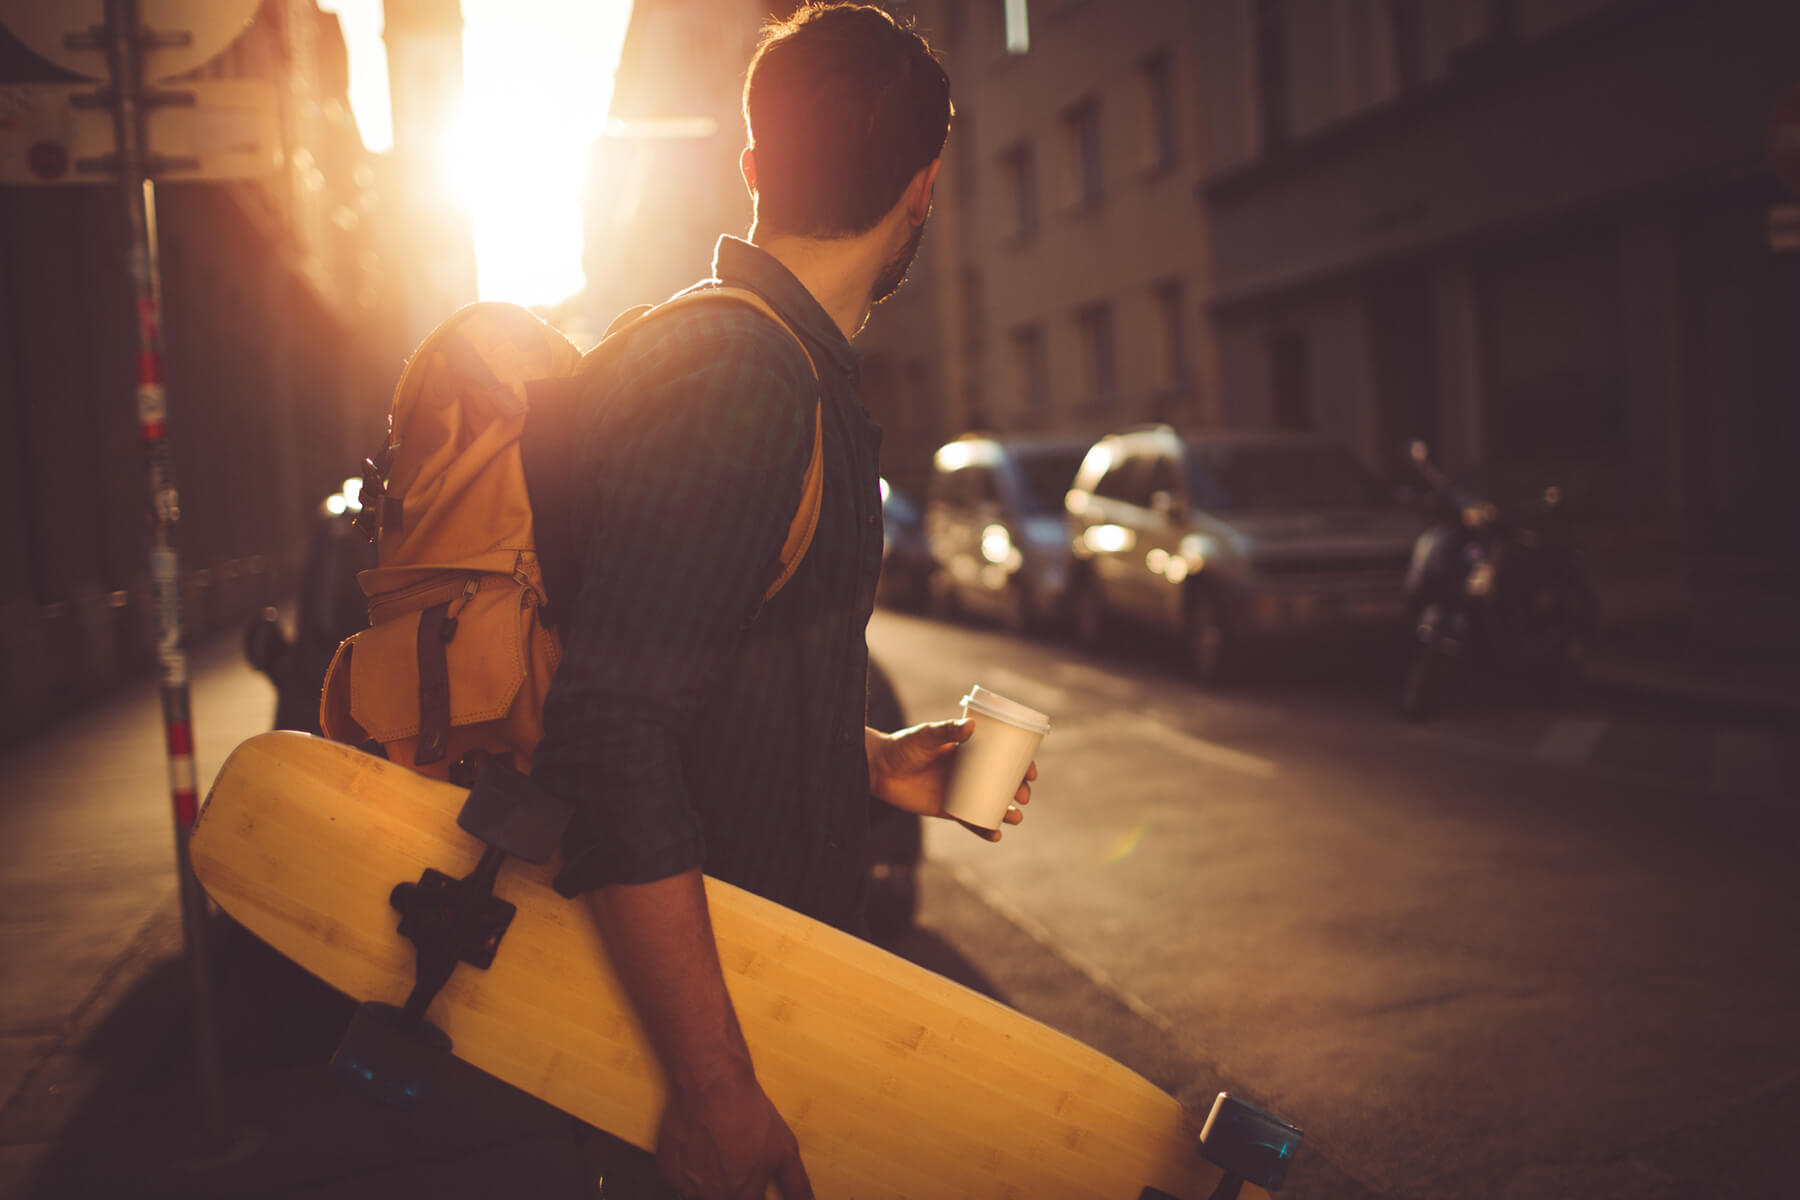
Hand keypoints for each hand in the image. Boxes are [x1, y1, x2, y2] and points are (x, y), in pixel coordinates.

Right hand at [656, 1061, 812, 1199]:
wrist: (712, 1087)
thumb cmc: (751, 1117)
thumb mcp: (785, 1150)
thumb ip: (797, 1186)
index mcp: (743, 1198)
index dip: (750, 1195)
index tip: (748, 1185)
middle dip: (729, 1189)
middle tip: (731, 1168)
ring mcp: (686, 1190)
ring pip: (698, 1198)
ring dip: (707, 1186)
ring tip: (715, 1159)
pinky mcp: (666, 1174)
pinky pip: (677, 1186)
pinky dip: (686, 1176)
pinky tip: (696, 1154)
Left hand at [867, 720, 1035, 841]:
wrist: (879, 769)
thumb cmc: (903, 746)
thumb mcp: (926, 736)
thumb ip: (946, 731)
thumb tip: (971, 727)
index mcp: (970, 751)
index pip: (1003, 757)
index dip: (1021, 764)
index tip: (1031, 772)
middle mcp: (970, 772)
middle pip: (1003, 783)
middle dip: (1019, 791)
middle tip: (1023, 796)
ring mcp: (961, 791)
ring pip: (992, 804)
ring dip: (1008, 813)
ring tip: (1015, 817)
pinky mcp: (949, 810)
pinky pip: (972, 821)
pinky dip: (985, 829)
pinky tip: (995, 835)